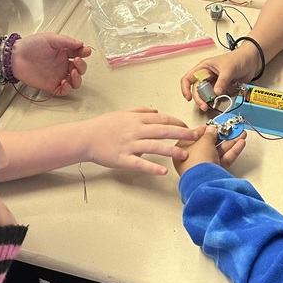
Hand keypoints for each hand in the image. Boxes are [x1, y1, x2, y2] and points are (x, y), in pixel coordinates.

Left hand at [10, 33, 90, 94]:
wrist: (15, 57)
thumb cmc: (30, 45)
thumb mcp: (50, 38)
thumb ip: (67, 41)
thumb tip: (81, 44)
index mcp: (63, 52)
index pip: (79, 54)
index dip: (84, 54)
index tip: (85, 51)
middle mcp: (62, 65)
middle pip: (80, 69)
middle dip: (82, 66)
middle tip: (76, 61)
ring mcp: (57, 76)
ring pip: (75, 81)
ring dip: (77, 78)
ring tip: (72, 72)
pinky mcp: (51, 85)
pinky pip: (64, 91)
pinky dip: (68, 88)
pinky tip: (64, 81)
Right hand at [84, 108, 203, 175]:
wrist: (85, 137)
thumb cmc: (103, 126)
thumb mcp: (122, 113)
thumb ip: (140, 111)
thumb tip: (156, 111)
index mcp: (136, 120)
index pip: (162, 120)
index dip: (177, 123)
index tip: (189, 127)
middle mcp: (135, 131)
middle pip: (163, 131)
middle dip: (182, 134)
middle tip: (196, 137)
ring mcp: (129, 145)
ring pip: (154, 146)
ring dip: (171, 150)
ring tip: (184, 155)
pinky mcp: (123, 158)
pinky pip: (140, 163)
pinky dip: (152, 167)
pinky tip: (163, 171)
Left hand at [172, 125, 246, 176]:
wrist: (204, 181)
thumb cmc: (197, 162)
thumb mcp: (204, 142)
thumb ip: (209, 133)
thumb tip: (211, 129)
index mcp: (183, 149)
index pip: (196, 136)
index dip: (207, 129)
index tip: (217, 124)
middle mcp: (193, 158)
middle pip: (210, 144)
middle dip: (223, 135)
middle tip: (232, 129)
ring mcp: (204, 166)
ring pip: (219, 151)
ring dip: (231, 142)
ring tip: (241, 134)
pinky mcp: (214, 172)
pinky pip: (224, 159)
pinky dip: (232, 151)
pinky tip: (240, 143)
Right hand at [180, 47, 257, 111]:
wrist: (252, 61)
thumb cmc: (238, 58)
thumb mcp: (229, 68)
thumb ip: (222, 81)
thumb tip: (216, 92)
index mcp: (204, 67)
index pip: (188, 78)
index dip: (185, 88)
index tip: (188, 98)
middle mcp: (207, 75)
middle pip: (196, 90)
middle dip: (199, 99)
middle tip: (204, 106)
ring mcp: (214, 83)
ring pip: (205, 95)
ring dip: (206, 101)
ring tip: (210, 106)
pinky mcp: (221, 88)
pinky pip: (215, 97)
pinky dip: (215, 101)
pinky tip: (217, 103)